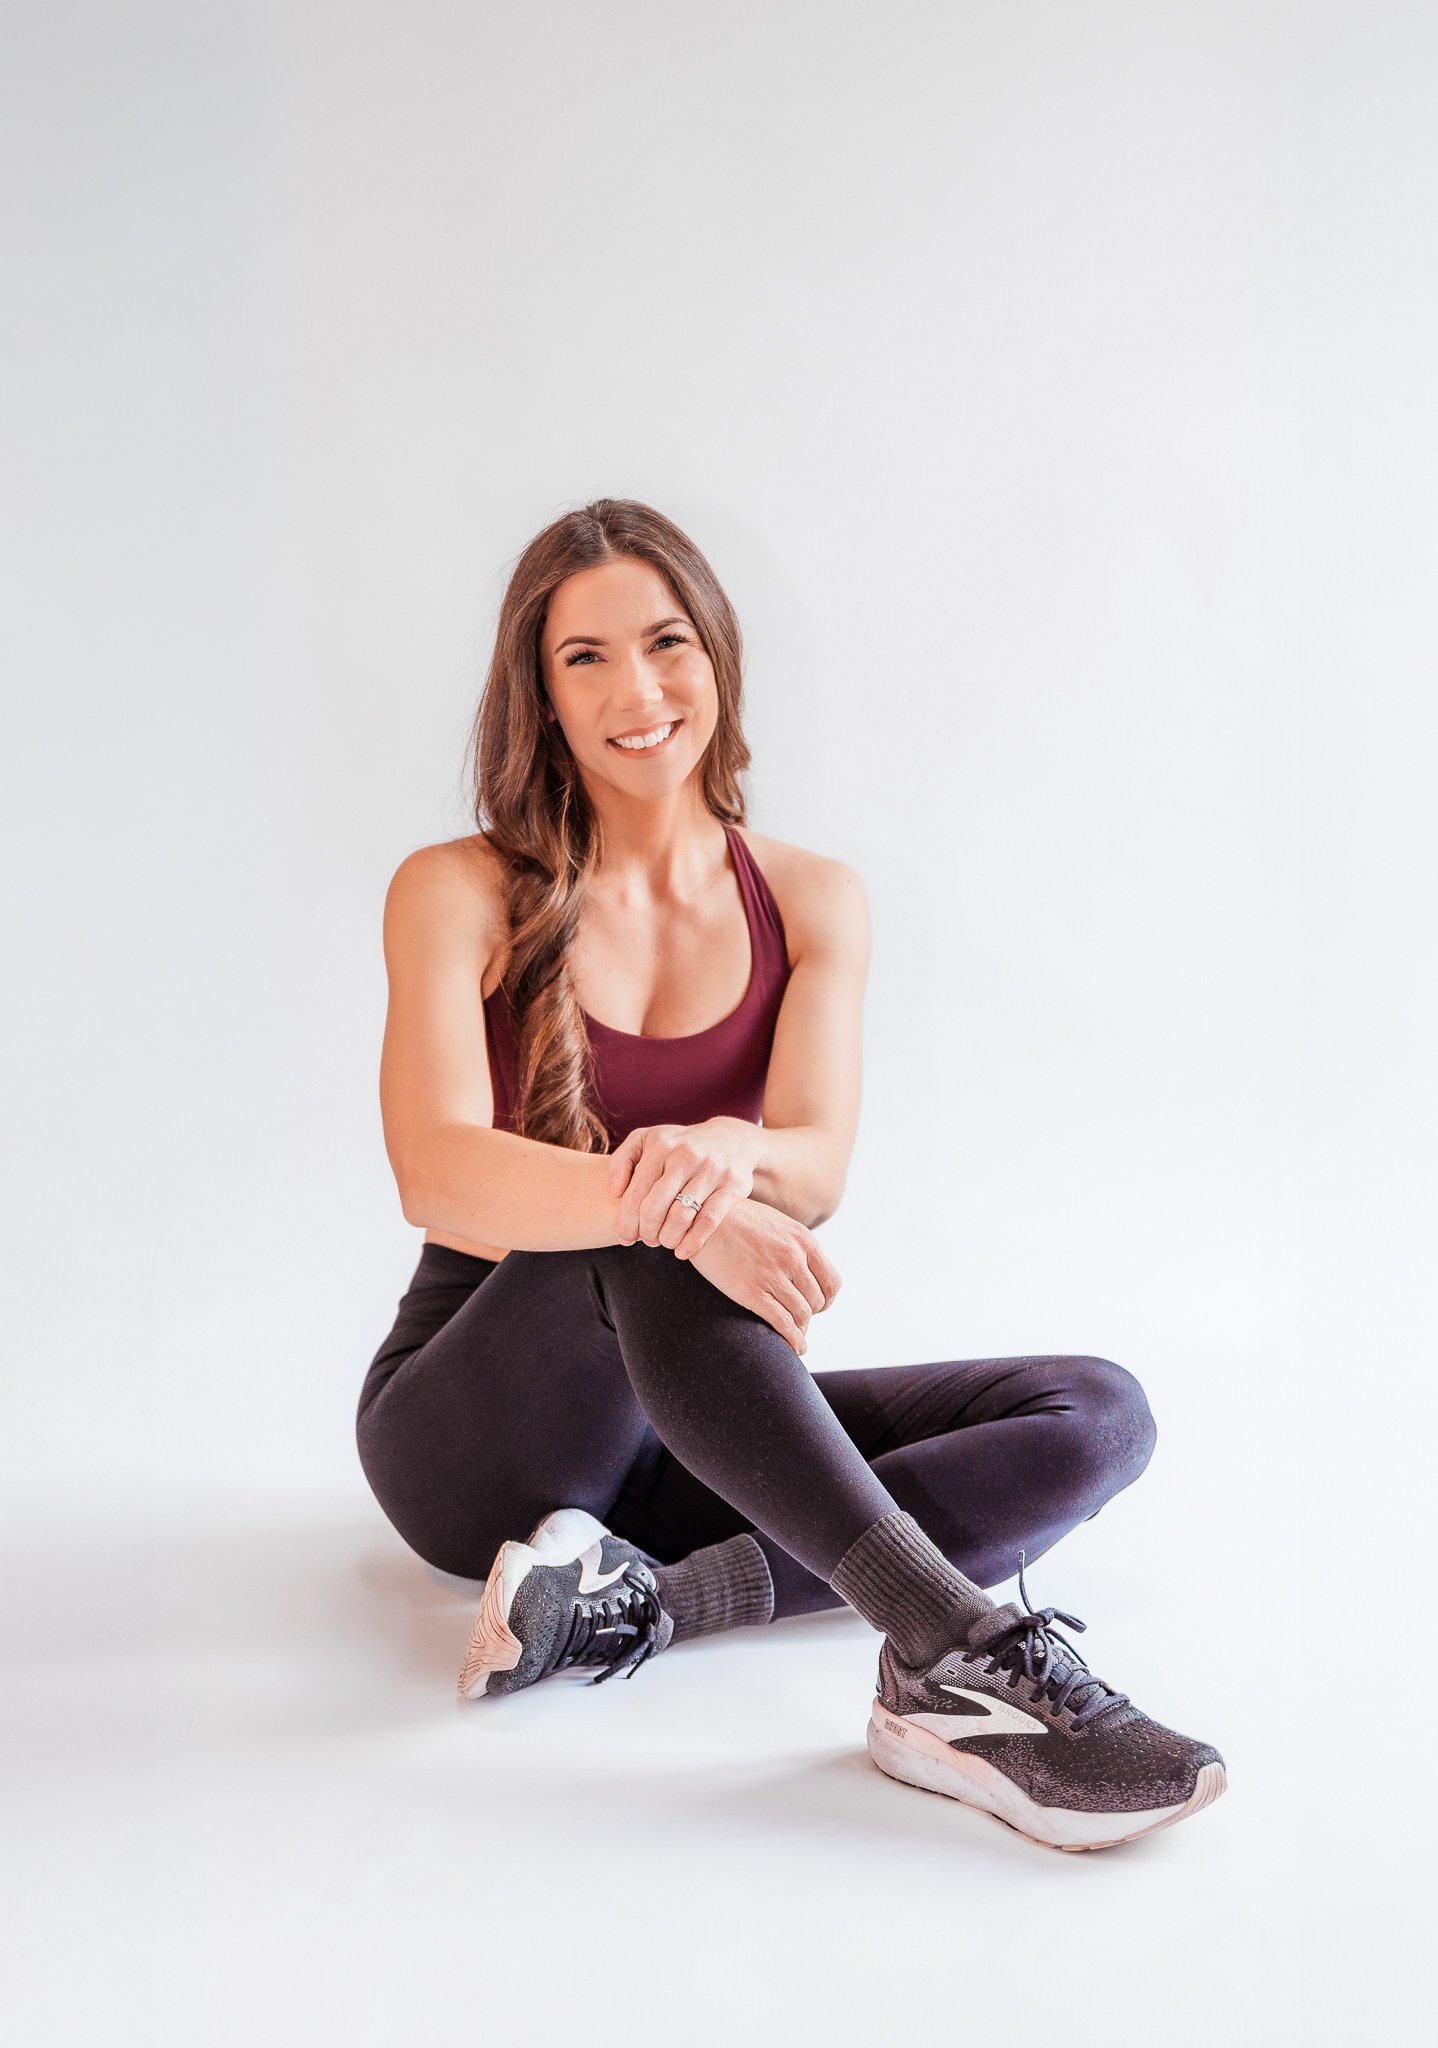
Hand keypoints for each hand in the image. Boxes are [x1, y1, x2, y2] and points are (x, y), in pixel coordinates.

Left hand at [606, 1116, 763, 1257]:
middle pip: (654, 1208)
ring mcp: (710, 1170)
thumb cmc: (679, 1147)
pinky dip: (693, 1242)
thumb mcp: (647, 1141)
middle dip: (646, 1232)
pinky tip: (683, 1251)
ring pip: (681, 1217)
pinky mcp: (731, 1185)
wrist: (732, 1139)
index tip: (625, 1237)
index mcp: (660, 1146)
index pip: (635, 1194)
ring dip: (667, 1238)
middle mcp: (685, 1155)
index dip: (626, 1222)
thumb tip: (614, 1193)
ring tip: (664, 1242)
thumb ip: (621, 1162)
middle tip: (646, 1240)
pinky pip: (708, 1220)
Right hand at [686, 1197, 840, 1355]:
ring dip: (801, 1329)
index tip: (817, 1306)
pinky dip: (792, 1339)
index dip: (826, 1300)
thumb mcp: (777, 1224)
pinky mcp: (751, 1291)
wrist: (702, 1219)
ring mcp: (772, 1275)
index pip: (832, 1282)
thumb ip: (796, 1246)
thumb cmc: (738, 1220)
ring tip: (796, 1336)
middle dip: (811, 1314)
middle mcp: (793, 1257)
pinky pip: (781, 1322)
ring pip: (802, 1314)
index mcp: (803, 1240)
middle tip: (799, 1319)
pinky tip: (794, 1346)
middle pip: (817, 1300)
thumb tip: (807, 1271)